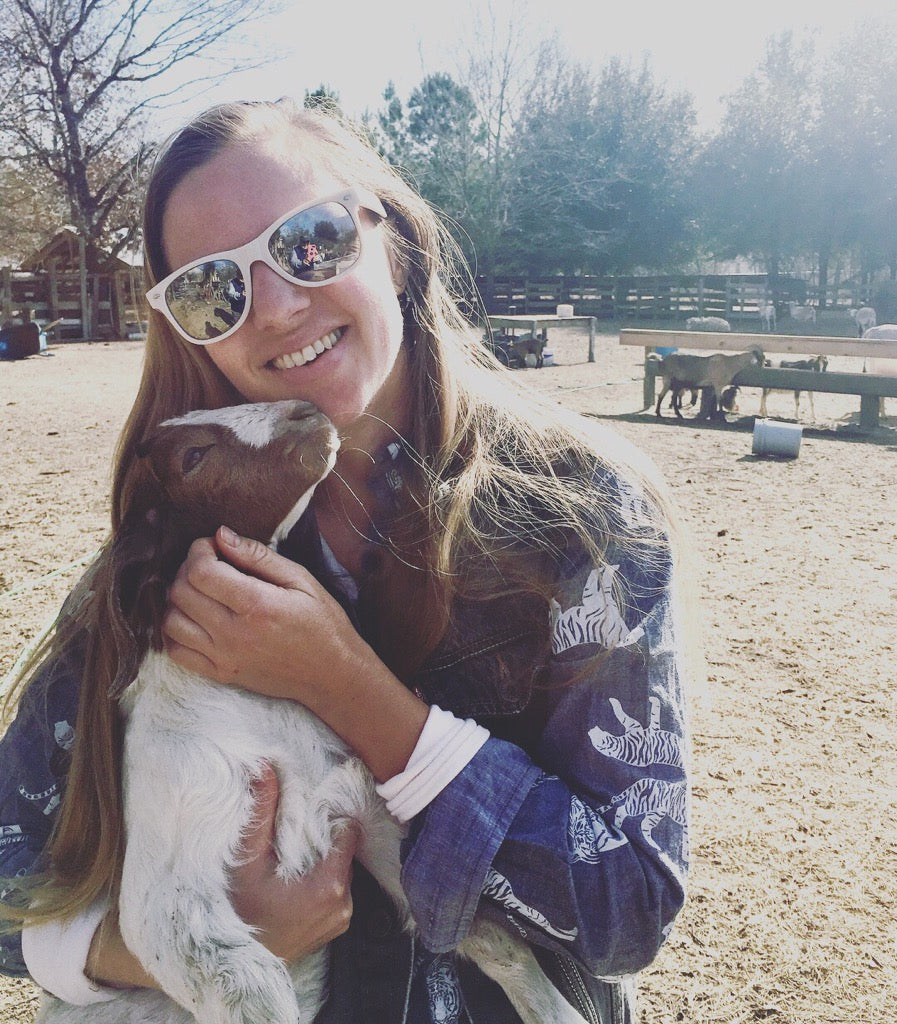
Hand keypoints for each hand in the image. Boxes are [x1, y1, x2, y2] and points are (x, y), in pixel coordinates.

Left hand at [162, 526, 361, 700]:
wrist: (332, 674)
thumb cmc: (323, 624)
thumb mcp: (302, 580)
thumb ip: (259, 556)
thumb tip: (222, 535)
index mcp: (257, 605)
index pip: (201, 572)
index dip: (199, 551)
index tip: (213, 547)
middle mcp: (235, 633)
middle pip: (181, 593)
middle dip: (188, 570)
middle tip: (210, 565)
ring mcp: (224, 657)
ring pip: (171, 621)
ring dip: (179, 600)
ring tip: (202, 592)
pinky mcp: (220, 674)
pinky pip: (176, 652)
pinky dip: (176, 631)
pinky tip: (195, 619)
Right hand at [228, 765, 356, 961]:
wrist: (233, 964)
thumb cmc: (239, 909)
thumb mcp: (248, 858)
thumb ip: (262, 812)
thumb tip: (267, 767)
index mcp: (329, 885)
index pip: (349, 833)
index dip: (332, 818)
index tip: (314, 813)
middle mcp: (343, 903)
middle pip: (345, 852)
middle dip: (325, 840)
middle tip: (299, 834)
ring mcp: (342, 918)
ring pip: (341, 870)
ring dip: (324, 862)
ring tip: (296, 858)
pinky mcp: (336, 927)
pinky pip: (338, 890)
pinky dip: (323, 880)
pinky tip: (300, 880)